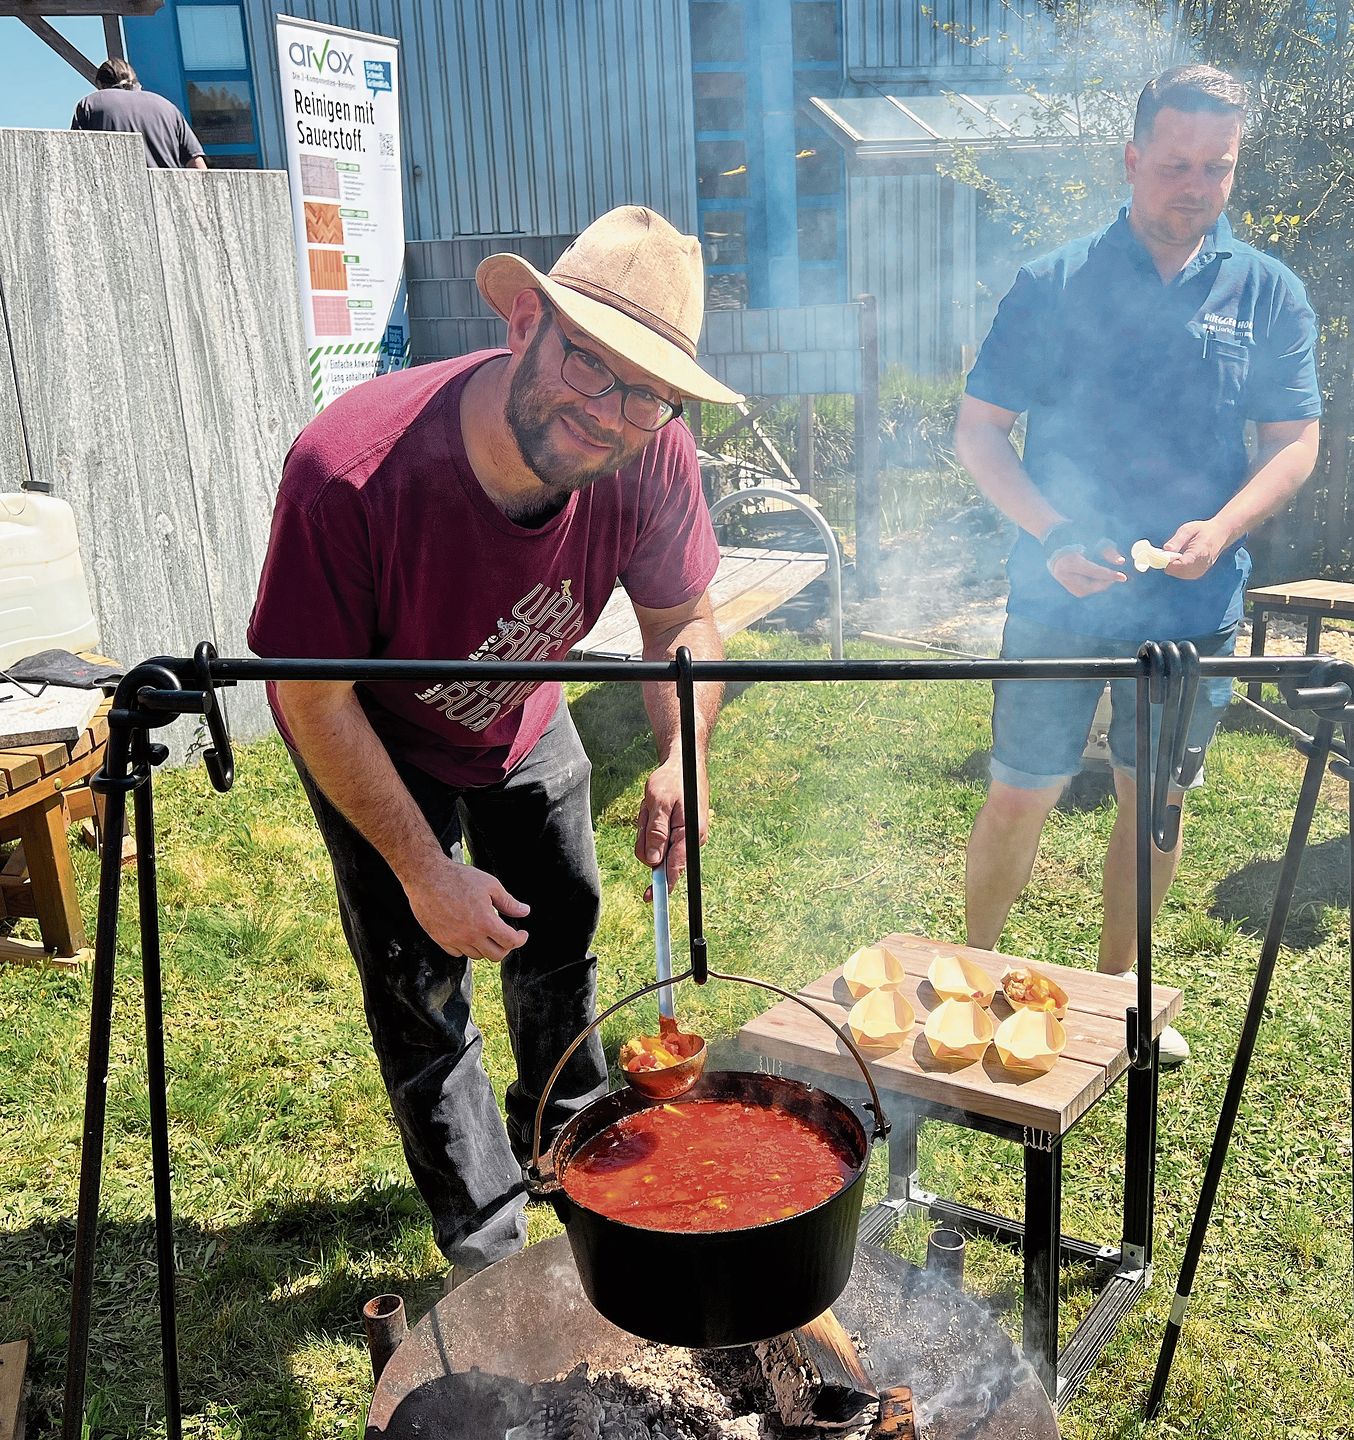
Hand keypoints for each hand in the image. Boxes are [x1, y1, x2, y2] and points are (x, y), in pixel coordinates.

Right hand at [402, 854, 529, 960]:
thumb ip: (508, 902)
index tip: (522, 934)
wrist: (427, 877)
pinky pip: (458, 953)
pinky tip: (470, 935)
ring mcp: (454, 940)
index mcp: (485, 923)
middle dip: (506, 947)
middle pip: (496, 955)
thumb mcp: (490, 885)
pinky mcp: (440, 939)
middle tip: (507, 936)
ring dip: (486, 947)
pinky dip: (467, 948)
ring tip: (487, 933)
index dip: (520, 939)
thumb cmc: (458, 878)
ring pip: (477, 955)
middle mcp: (470, 936)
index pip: (510, 942)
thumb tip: (524, 911)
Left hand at [634, 755, 708, 893]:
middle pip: (657, 856)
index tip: (650, 898)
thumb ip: (656, 833)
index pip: (674, 868)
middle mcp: (689, 840)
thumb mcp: (659, 803)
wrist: (683, 765)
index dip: (661, 885)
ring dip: (647, 828)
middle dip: (646, 837)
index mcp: (690, 835)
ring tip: (652, 807)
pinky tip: (654, 808)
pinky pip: (656, 836)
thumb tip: (652, 861)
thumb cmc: (673, 781)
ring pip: (653, 846)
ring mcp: (682, 836)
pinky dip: (650, 824)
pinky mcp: (676, 832)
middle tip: (649, 811)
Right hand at [1046, 542, 1127, 596]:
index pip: (1094, 572)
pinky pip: (1079, 590)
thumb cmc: (1078, 536)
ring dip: (1097, 586)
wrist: (1056, 538)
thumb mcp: (1095, 541)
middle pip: (1088, 585)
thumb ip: (1108, 551)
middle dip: (1103, 583)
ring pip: (1083, 591)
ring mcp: (1061, 579)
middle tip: (1115, 577)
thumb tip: (1121, 562)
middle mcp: (1063, 573)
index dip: (1110, 575)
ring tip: (1105, 577)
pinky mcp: (1062, 582)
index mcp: (1071, 561)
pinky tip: (1096, 578)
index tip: (1123, 577)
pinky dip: (1090, 586)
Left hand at [1161, 519, 1229, 579]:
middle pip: (1177, 570)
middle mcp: (1201, 565)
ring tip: (1177, 553)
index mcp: (1200, 552)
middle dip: (1169, 562)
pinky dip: (1176, 567)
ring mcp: (1200, 571)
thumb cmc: (1202, 530)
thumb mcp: (1188, 529)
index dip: (1169, 561)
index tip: (1162, 554)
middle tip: (1169, 551)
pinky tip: (1179, 558)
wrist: (1219, 535)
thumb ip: (1177, 540)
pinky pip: (1181, 574)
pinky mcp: (1197, 574)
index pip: (1182, 564)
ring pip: (1178, 573)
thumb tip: (1165, 549)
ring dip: (1172, 565)